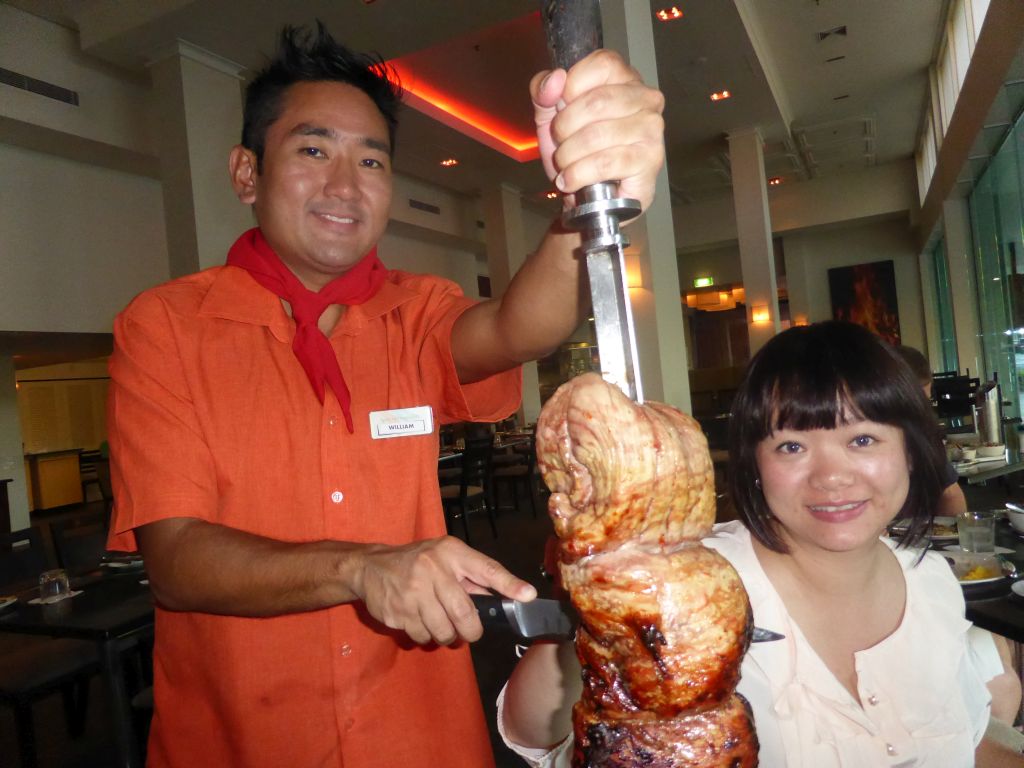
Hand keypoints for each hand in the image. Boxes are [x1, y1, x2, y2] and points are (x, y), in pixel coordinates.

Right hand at [352, 536, 536, 644]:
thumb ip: (472, 576)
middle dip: (471, 631)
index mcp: (450, 552)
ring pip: (443, 631)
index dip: (508, 583)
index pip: (486, 568)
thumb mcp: (445, 557)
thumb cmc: (417, 560)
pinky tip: (419, 620)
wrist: (369, 566)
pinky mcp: (396, 612)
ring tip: (440, 625)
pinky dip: (424, 635)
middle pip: (464, 614)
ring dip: (446, 636)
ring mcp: (412, 592)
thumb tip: (508, 596)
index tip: (528, 596)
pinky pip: (421, 636)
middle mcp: (432, 569)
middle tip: (469, 633)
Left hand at [531, 49, 664, 212]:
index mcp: (625, 78)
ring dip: (569, 155)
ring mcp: (651, 130)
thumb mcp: (551, 115)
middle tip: (560, 143)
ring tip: (565, 165)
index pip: (602, 64)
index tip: (561, 109)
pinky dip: (578, 174)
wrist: (590, 196)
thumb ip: (544, 91)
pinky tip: (571, 181)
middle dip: (565, 128)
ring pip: (598, 135)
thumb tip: (555, 79)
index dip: (572, 88)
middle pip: (597, 101)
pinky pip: (606, 163)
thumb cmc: (577, 151)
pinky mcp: (649, 160)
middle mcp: (646, 99)